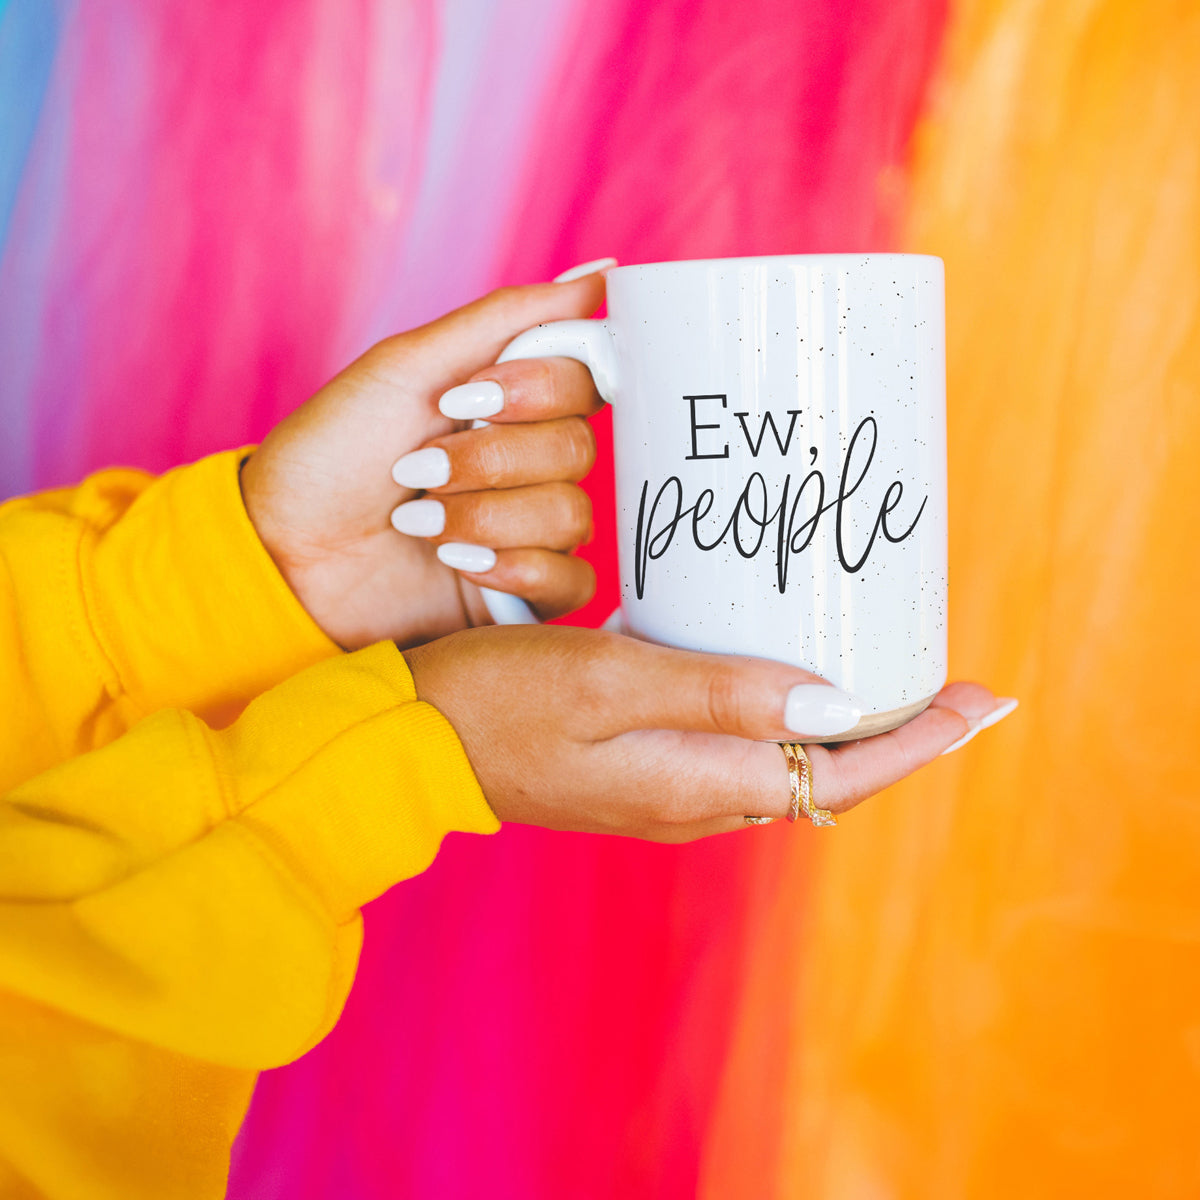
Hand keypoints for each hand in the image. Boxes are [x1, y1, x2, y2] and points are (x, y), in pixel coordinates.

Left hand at [240, 275, 606, 649]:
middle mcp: (529, 461)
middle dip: (492, 460)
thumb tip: (603, 273)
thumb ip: (509, 319)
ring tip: (418, 522)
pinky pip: (573, 581)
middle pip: (578, 449)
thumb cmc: (332, 453)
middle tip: (418, 470)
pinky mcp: (524, 593)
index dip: (540, 390)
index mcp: (510, 400)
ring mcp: (530, 528)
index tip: (466, 396)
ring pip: (572, 516)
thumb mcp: (408, 367)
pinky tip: (460, 564)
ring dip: (487, 516)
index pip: (586, 379)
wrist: (283, 551)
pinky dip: (518, 570)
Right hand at [405, 625, 1010, 840]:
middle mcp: (695, 800)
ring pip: (788, 768)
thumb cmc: (498, 703)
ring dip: (844, 731)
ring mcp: (667, 792)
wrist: (413, 747)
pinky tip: (781, 676)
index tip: (981, 698)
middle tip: (948, 678)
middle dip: (898, 736)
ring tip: (882, 673)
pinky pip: (741, 753)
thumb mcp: (609, 681)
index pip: (842, 773)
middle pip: (828, 778)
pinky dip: (784, 722)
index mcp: (697, 783)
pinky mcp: (642, 772)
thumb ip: (720, 694)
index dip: (918, 739)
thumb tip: (838, 710)